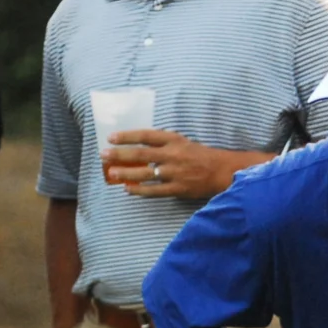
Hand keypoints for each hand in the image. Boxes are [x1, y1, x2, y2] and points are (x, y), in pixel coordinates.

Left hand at [102, 129, 266, 199]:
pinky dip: (140, 190)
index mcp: (174, 140)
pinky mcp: (178, 188)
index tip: (111, 137)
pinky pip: (154, 190)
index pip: (146, 136)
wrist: (223, 171)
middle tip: (104, 154)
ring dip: (125, 173)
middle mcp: (172, 155)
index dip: (127, 136)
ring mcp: (174, 173)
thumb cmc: (201, 155)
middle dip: (119, 154)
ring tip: (111, 173)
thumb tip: (139, 146)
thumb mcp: (183, 142)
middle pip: (140, 154)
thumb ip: (164, 143)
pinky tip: (129, 189)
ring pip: (144, 173)